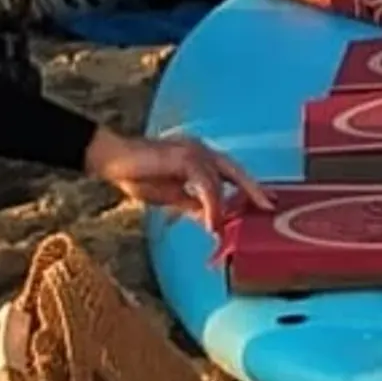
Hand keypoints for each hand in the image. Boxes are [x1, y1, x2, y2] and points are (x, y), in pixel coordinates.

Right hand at [85, 129, 252, 225]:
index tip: (265, 202)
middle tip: (269, 207)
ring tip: (222, 230)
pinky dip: (212, 205)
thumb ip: (193, 205)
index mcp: (199, 156)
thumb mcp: (172, 196)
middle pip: (235, 170)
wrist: (112, 159)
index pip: (230, 172)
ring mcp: (193, 150)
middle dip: (253, 189)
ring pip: (220, 180)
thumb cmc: (139, 175)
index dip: (247, 187)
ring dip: (223, 208)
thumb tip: (213, 221)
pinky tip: (212, 222)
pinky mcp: (184, 157)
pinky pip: (206, 184)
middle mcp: (200, 149)